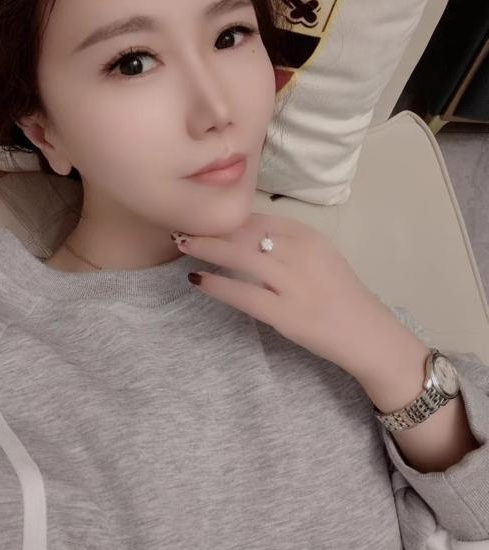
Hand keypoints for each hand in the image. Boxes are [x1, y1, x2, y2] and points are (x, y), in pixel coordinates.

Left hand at [173, 212, 394, 375]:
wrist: (366, 332)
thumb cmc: (339, 293)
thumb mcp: (319, 255)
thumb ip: (287, 242)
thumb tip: (244, 232)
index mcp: (308, 236)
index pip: (259, 218)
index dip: (228, 217)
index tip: (205, 216)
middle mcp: (299, 254)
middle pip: (245, 233)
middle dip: (210, 228)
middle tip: (183, 226)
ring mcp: (292, 284)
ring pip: (240, 257)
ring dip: (206, 248)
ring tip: (183, 245)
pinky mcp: (284, 314)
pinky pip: (242, 294)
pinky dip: (217, 284)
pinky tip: (198, 280)